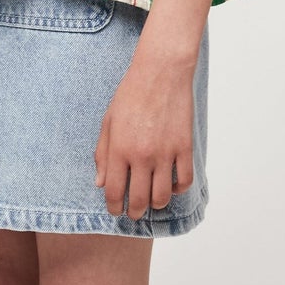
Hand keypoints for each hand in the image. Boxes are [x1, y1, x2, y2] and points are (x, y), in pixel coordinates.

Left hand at [94, 44, 197, 219]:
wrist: (161, 72)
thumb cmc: (131, 94)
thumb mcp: (108, 122)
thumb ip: (103, 154)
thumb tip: (100, 183)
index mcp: (119, 149)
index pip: (115, 191)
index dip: (114, 207)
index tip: (115, 210)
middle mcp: (142, 155)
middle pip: (139, 200)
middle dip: (135, 212)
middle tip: (134, 213)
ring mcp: (165, 153)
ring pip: (163, 196)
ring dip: (156, 205)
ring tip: (152, 202)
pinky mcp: (184, 147)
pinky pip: (184, 180)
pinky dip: (178, 189)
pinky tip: (171, 186)